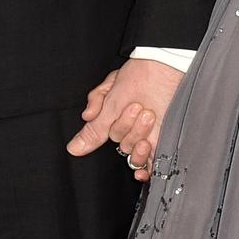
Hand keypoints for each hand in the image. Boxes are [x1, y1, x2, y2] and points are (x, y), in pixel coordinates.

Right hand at [66, 58, 182, 180]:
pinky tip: (144, 171)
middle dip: (129, 125)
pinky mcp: (159, 141)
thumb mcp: (110, 99)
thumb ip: (94, 128)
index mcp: (112, 120)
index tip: (122, 111)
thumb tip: (74, 148)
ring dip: (139, 136)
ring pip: (133, 154)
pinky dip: (145, 170)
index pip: (103, 139)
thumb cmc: (139, 76)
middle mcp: (128, 130)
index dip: (112, 129)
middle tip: (139, 106)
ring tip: (149, 116)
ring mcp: (144, 136)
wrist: (165, 67)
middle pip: (121, 144)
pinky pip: (149, 165)